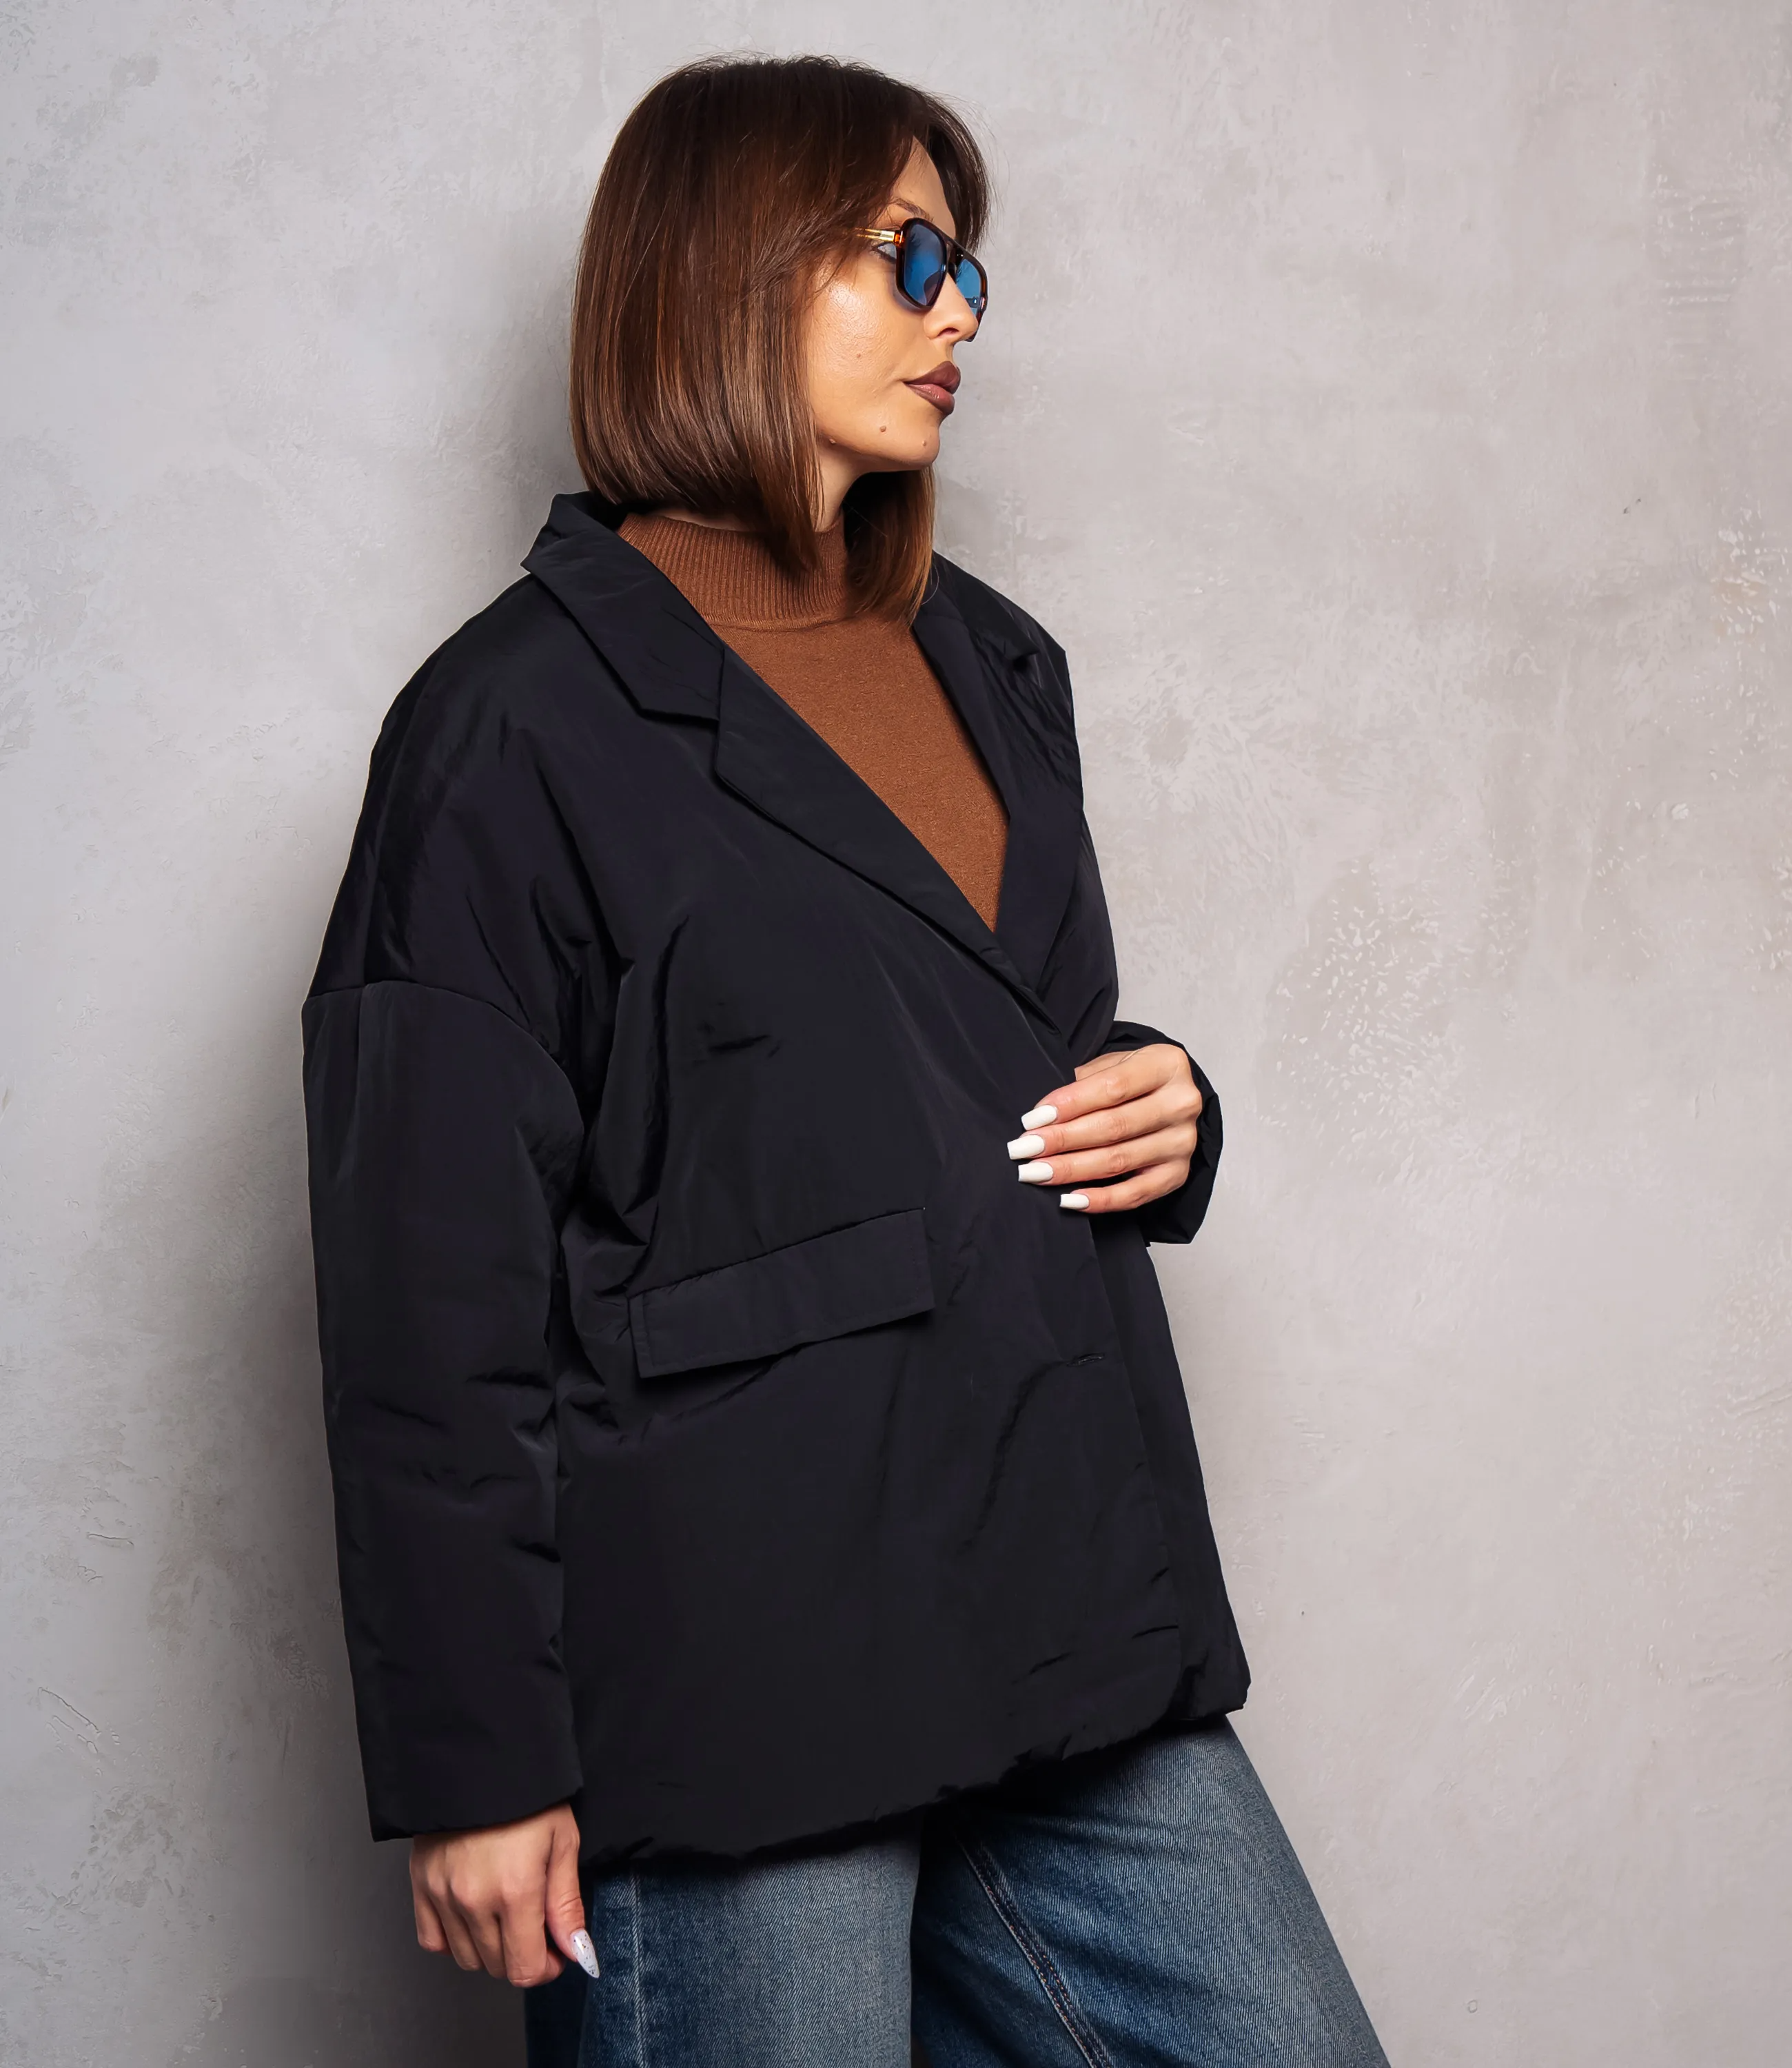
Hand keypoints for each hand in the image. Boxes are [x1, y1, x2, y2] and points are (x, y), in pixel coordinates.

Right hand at [411, 1802, 597, 1988]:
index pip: (525, 1969)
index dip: (546, 1969)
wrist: (481, 1758)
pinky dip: (452, 1940)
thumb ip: (566, 1903)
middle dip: (523, 1956)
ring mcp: (443, 1895)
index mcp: (515, 1891)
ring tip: (506, 1918)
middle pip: (497, 1967)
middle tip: (536, 1930)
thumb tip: (577, 1951)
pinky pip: (432, 1940)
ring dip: (490, 1951)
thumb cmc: (529, 1796)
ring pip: (466, 1958)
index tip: (557, 1953)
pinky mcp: (421, 1885)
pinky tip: (472, 1920)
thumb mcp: (563, 1841)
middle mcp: (474, 1900)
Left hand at [1007, 1044, 1202, 1213]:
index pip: (1112, 1088)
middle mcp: (1182, 1104)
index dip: (1069, 1105)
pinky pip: (1136, 1194)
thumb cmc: (1135, 1080)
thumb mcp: (1113, 1064)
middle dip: (1062, 1140)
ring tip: (1035, 1173)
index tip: (1031, 1120)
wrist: (1172, 1098)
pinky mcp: (1178, 1174)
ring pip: (1119, 1160)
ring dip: (1071, 1170)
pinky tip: (1069, 1200)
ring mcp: (1183, 1143)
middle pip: (1113, 1126)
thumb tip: (1040, 1117)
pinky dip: (1100, 1200)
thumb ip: (1083, 1083)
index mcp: (1167, 1065)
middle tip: (1024, 1150)